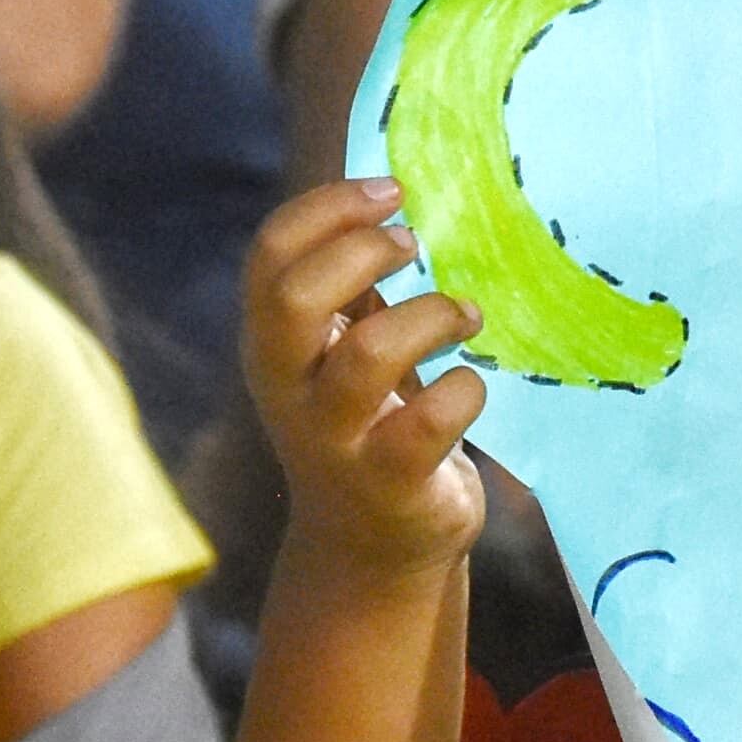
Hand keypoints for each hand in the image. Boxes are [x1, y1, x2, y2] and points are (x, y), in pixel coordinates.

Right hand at [241, 178, 487, 581]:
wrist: (373, 549)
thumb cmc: (370, 426)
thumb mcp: (343, 354)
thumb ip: (353, 291)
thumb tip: (398, 197)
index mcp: (274, 346)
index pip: (270, 256)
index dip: (329, 209)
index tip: (392, 192)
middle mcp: (290, 391)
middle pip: (294, 299)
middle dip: (362, 253)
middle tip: (415, 246)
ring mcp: (336, 441)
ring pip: (368, 356)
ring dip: (429, 317)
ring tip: (463, 315)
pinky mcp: (390, 483)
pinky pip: (429, 421)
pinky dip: (464, 389)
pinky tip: (471, 386)